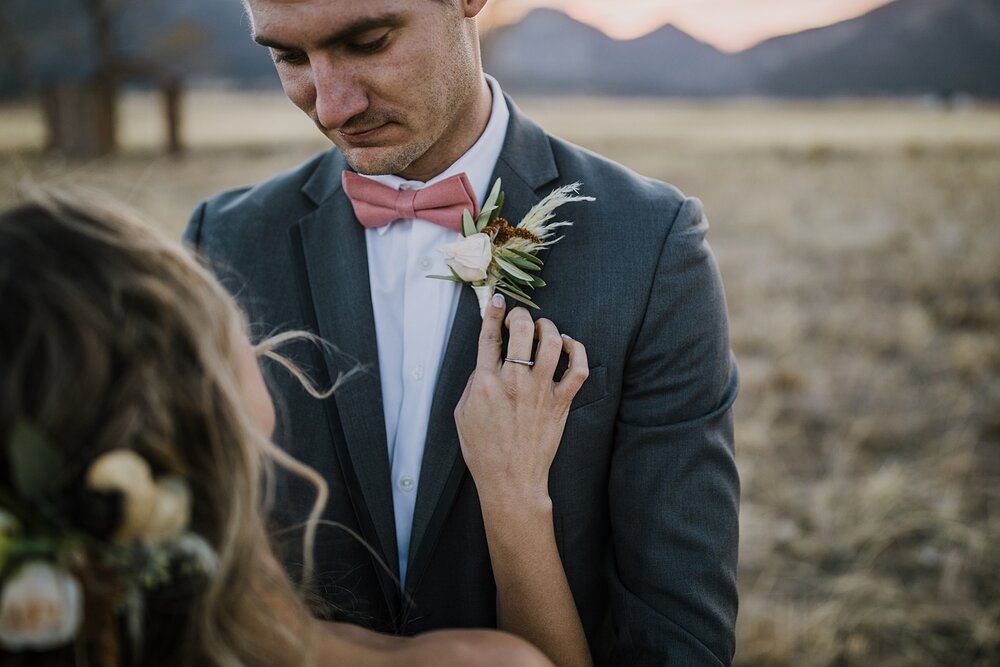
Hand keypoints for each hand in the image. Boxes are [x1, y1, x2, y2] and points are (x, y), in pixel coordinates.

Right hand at [454, 294, 588, 507]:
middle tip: (520, 317)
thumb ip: (473, 384)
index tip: (498, 299)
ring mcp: (540, 392)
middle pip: (522, 330)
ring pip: (551, 343)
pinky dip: (577, 351)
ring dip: (548, 327)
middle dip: (521, 315)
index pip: (489, 336)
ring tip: (544, 328)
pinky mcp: (560, 403)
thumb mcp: (462, 414)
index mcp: (485, 383)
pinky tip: (569, 345)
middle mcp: (513, 382)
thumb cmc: (483, 451)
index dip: (493, 312)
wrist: (510, 480)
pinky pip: (578, 369)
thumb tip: (487, 363)